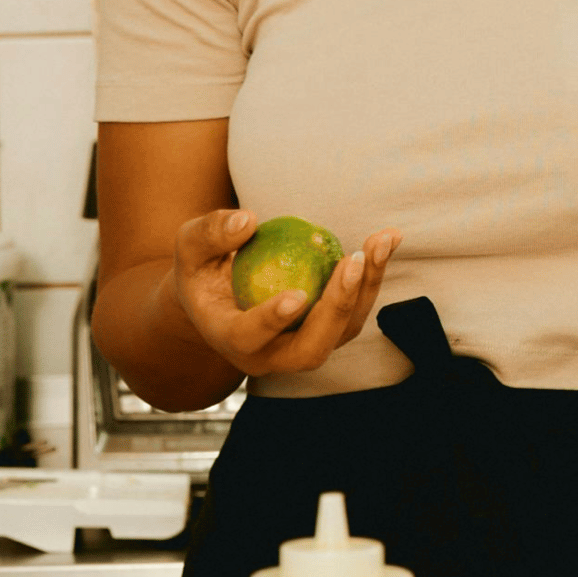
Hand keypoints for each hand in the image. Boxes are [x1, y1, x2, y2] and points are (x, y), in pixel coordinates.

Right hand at [169, 210, 403, 378]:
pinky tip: (387, 238)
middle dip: (336, 310)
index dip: (271, 321)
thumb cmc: (202, 269)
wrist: (219, 295)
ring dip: (367, 288)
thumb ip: (210, 233)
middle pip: (310, 350)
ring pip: (343, 332)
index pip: (249, 338)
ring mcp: (302, 346)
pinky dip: (374, 276)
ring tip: (381, 241)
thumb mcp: (190, 246)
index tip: (296, 295)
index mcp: (229, 339)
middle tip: (353, 263)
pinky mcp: (328, 331)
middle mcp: (269, 355)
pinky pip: (356, 309)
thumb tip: (246, 221)